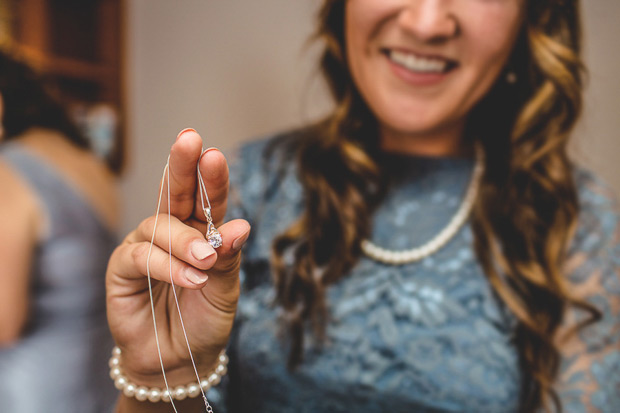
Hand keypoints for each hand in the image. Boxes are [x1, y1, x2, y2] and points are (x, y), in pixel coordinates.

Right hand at [106, 129, 249, 388]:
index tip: (214, 154)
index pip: (208, 198)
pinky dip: (167, 265)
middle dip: (182, 165)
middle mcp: (172, 232)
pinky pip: (141, 256)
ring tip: (206, 261)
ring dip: (185, 240)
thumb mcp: (226, 289)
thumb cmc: (205, 319)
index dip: (211, 176)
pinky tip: (190, 278)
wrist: (181, 359)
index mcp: (201, 230)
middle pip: (175, 192)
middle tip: (190, 141)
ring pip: (159, 225)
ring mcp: (145, 247)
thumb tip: (240, 225)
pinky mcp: (123, 269)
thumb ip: (228, 257)